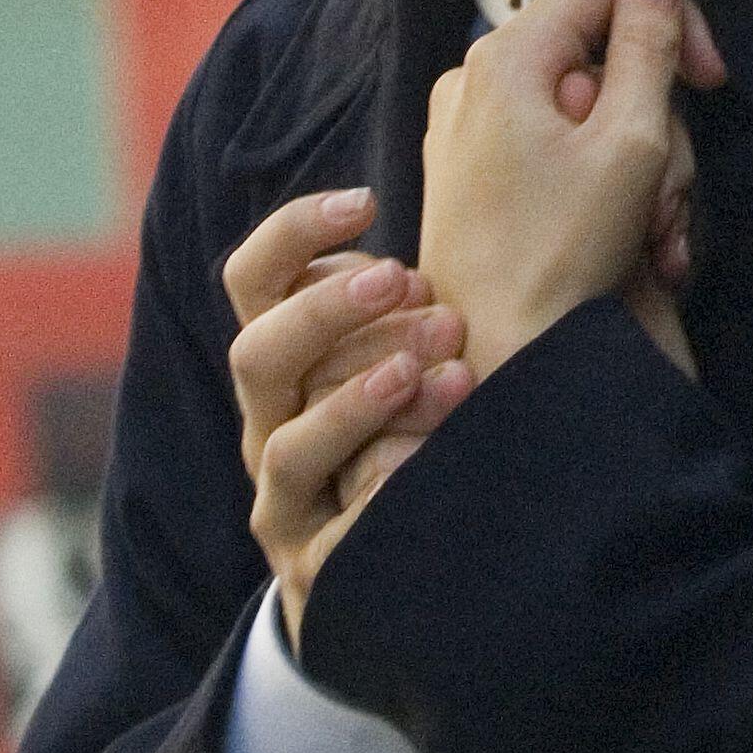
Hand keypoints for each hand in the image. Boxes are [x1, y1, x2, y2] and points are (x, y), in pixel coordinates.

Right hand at [223, 185, 473, 638]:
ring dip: (361, 402)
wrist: (412, 577)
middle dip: (328, 311)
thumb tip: (500, 175)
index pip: (252, 279)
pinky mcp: (319, 576)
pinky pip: (336, 542)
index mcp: (286, 360)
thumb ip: (429, 292)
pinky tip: (438, 471)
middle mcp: (272, 424)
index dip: (295, 232)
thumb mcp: (422, 351)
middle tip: (407, 278)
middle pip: (257, 353)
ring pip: (290, 447)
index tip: (367, 202)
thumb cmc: (431, 427)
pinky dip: (384, 502)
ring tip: (440, 371)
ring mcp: (288, 503)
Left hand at [421, 0, 724, 380]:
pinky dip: (602, 187)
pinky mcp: (473, 175)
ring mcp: (468, 130)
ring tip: (652, 235)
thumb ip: (649, 45)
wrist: (498, 361)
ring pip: (588, 109)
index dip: (673, 19)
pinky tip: (628, 244)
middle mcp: (475, 80)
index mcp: (507, 57)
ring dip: (641, 169)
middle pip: (602, 56)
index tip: (713, 82)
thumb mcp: (632, 142)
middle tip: (670, 194)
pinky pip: (555, 150)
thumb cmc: (561, 256)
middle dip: (657, 122)